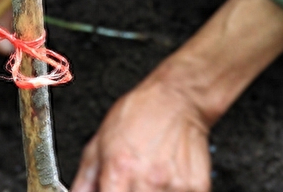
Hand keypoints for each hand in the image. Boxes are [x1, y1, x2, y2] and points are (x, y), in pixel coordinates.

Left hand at [72, 71, 211, 191]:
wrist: (177, 99)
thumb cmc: (138, 115)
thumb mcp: (99, 141)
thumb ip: (85, 178)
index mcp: (120, 170)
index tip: (111, 191)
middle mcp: (148, 180)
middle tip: (130, 183)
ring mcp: (175, 186)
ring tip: (149, 178)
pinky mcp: (197, 187)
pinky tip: (166, 179)